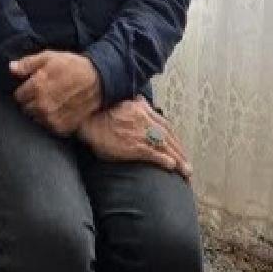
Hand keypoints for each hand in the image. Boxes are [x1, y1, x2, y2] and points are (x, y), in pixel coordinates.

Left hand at [11, 51, 102, 134]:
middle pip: (26, 109)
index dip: (24, 91)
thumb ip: (27, 64)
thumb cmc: (72, 66)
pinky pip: (49, 127)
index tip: (32, 87)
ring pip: (36, 119)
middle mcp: (43, 106)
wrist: (98, 80)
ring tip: (51, 102)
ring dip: (40, 112)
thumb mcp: (48, 57)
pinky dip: (51, 121)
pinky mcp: (64, 127)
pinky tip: (58, 110)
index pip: (18, 96)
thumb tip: (11, 68)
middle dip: (31, 102)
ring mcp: (53, 118)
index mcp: (37, 87)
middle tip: (43, 94)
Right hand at [78, 96, 192, 177]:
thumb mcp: (119, 102)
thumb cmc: (99, 113)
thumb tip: (141, 99)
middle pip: (169, 137)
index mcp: (142, 109)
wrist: (85, 120)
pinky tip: (172, 167)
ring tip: (186, 172)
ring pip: (166, 146)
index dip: (174, 139)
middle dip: (180, 152)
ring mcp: (140, 133)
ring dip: (178, 160)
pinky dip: (165, 160)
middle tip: (187, 165)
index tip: (179, 148)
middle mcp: (145, 119)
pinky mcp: (134, 146)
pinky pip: (154, 154)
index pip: (165, 125)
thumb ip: (134, 103)